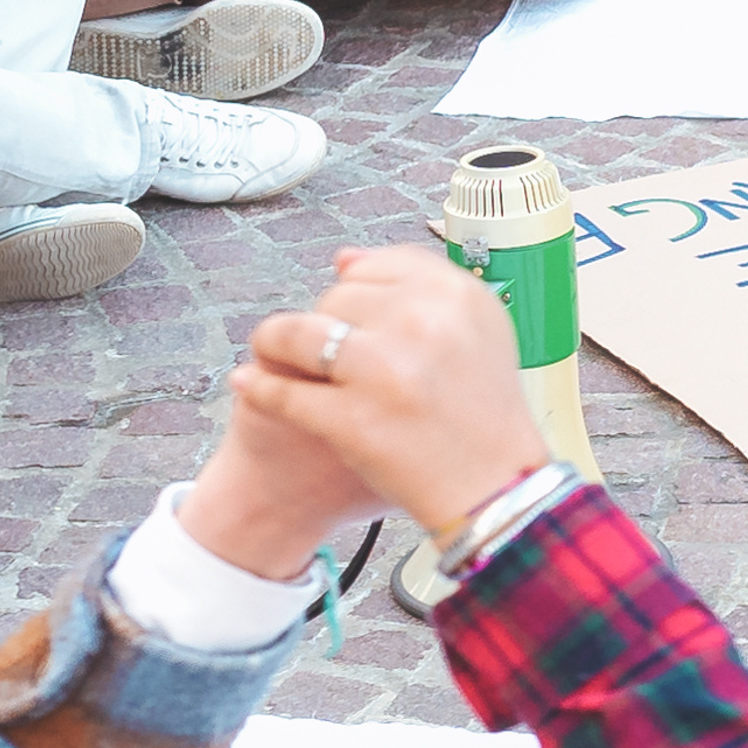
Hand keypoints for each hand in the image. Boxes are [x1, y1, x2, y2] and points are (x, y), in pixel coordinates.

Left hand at [204, 248, 545, 549]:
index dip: (357, 290)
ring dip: (273, 342)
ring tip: (267, 354)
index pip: (374, 267)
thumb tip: (343, 260)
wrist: (497, 487)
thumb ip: (417, 283)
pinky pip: (286, 393)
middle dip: (326, 322)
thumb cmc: (484, 410)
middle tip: (331, 355)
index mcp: (455, 294)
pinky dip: (261, 388)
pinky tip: (250, 385)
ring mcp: (385, 372)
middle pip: (336, 298)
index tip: (357, 318)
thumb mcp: (476, 328)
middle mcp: (421, 325)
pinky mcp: (354, 420)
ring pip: (298, 334)